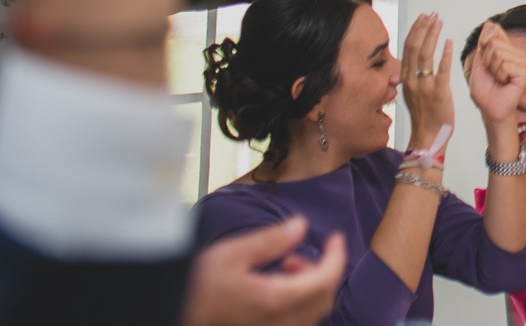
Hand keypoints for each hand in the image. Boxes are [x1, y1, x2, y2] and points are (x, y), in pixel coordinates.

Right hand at [184, 219, 345, 325]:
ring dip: (308, 288)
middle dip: (322, 272)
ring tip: (283, 266)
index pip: (326, 279)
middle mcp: (278, 323)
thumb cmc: (194, 287)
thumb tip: (301, 226)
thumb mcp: (232, 254)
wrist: (170, 313)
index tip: (336, 238)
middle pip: (323, 300)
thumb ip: (271, 241)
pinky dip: (295, 303)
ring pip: (310, 314)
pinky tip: (273, 287)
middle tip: (298, 254)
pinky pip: (293, 322)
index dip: (337, 256)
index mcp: (275, 300)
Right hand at [398, 12, 453, 154]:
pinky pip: (441, 70)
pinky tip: (449, 42)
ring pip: (425, 55)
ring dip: (432, 35)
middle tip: (432, 15)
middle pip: (415, 47)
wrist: (427, 137)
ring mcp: (424, 86)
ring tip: (439, 21)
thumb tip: (412, 63)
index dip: (415, 31)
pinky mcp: (438, 92)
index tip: (423, 18)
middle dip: (423, 28)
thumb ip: (411, 77)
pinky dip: (444, 54)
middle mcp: (411, 80)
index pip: (408, 48)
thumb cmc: (423, 116)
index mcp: (404, 79)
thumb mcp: (412, 93)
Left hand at [466, 21, 525, 127]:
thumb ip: (484, 44)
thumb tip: (489, 23)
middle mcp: (517, 53)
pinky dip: (499, 75)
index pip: (495, 30)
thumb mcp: (478, 64)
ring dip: (493, 69)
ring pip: (499, 54)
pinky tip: (505, 83)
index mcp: (507, 49)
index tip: (482, 56)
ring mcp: (523, 62)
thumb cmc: (484, 90)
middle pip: (494, 43)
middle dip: (486, 60)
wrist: (490, 109)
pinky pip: (506, 65)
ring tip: (498, 79)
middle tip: (492, 74)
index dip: (484, 41)